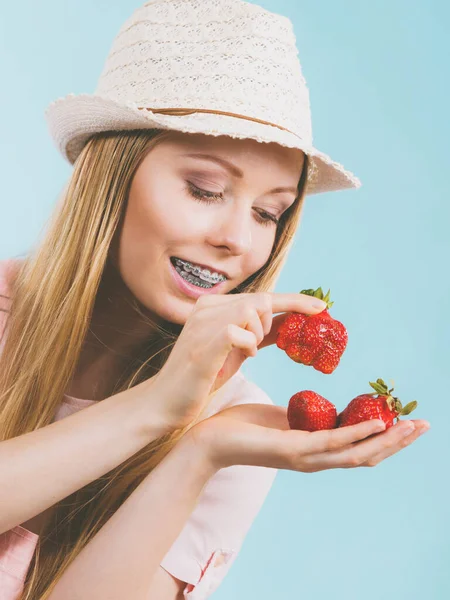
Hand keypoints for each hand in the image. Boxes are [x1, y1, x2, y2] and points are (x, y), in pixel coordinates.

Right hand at [151, 292, 325, 429]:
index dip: (294, 301)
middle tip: (258, 346)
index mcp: (212, 305)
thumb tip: (295, 323)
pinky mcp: (202, 343)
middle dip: (273, 323)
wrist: (165, 402)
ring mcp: (202, 322)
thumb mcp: (237, 350)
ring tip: (245, 353)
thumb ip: (261, 333)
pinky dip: (248, 344)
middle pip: (262, 299)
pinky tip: (241, 356)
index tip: (322, 307)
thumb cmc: (203, 376)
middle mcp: (206, 307)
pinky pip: (240, 331)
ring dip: (259, 334)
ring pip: (253, 310)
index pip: (262, 296)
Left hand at [185, 403, 429, 470]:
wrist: (207, 440)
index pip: (358, 447)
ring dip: (387, 440)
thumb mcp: (280, 418)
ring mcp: (305, 457)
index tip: (406, 420)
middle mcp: (315, 458)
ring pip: (357, 453)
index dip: (386, 437)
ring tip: (411, 425)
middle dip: (398, 442)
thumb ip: (304, 417)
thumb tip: (319, 408)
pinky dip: (358, 433)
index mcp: (313, 449)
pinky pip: (332, 442)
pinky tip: (376, 422)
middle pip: (367, 455)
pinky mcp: (292, 449)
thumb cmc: (240, 427)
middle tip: (424, 424)